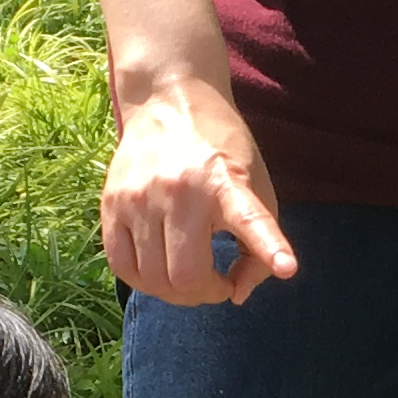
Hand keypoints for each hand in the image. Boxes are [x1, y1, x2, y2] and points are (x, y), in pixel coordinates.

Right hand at [97, 82, 294, 304]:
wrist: (168, 102)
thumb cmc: (220, 151)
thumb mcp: (255, 187)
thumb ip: (257, 245)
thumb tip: (237, 295)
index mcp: (225, 182)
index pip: (249, 218)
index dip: (268, 246)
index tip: (286, 266)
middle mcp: (179, 190)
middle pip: (186, 277)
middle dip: (207, 294)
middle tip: (216, 283)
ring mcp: (139, 197)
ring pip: (152, 279)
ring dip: (175, 293)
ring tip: (188, 278)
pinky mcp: (111, 203)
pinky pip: (121, 266)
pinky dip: (143, 282)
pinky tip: (158, 272)